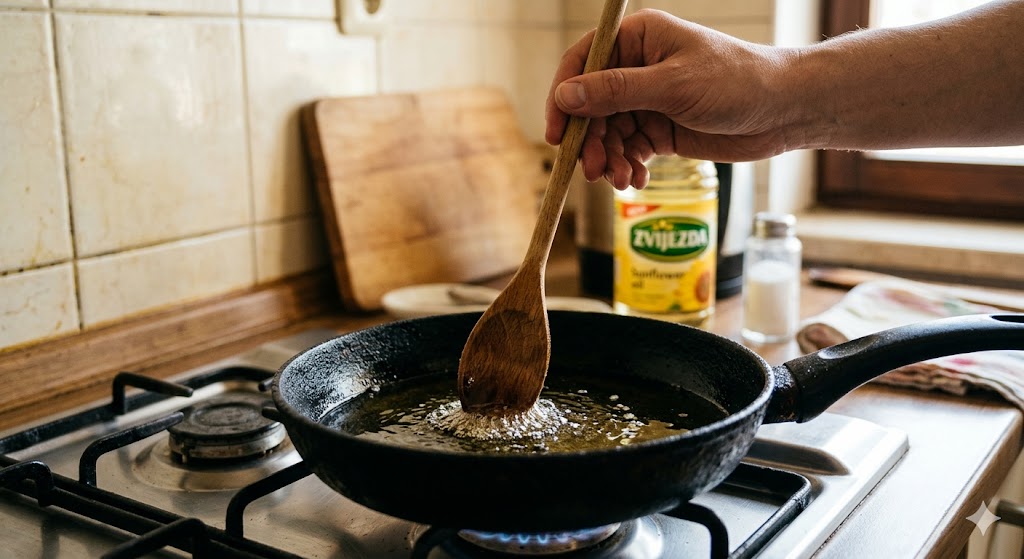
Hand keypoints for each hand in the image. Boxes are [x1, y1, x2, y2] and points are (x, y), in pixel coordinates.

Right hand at [546, 9, 796, 188]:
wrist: (784, 111)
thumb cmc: (737, 82)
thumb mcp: (672, 86)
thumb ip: (616, 92)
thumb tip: (566, 96)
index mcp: (638, 39)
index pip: (583, 63)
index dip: (564, 97)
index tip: (557, 133)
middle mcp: (638, 67)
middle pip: (592, 106)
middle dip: (590, 140)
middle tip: (591, 170)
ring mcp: (649, 100)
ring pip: (609, 133)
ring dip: (608, 159)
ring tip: (618, 180)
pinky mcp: (661, 129)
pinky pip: (629, 150)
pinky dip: (627, 166)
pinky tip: (635, 180)